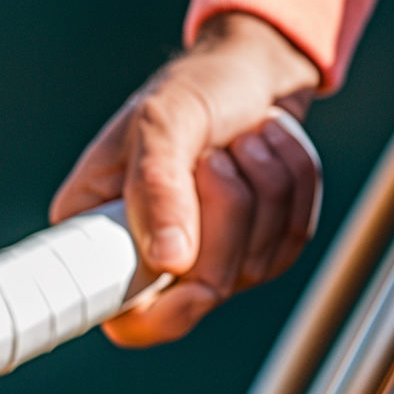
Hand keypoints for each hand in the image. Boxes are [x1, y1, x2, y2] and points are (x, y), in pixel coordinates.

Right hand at [51, 12, 325, 344]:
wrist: (245, 73)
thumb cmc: (191, 90)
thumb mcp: (162, 120)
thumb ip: (156, 186)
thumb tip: (168, 260)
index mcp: (100, 236)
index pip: (128, 320)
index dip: (164, 313)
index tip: (186, 272)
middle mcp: (155, 262)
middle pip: (207, 288)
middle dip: (226, 212)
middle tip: (212, 155)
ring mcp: (214, 262)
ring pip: (258, 260)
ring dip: (263, 184)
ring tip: (240, 142)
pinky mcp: (263, 250)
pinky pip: (293, 237)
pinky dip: (292, 182)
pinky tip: (267, 148)